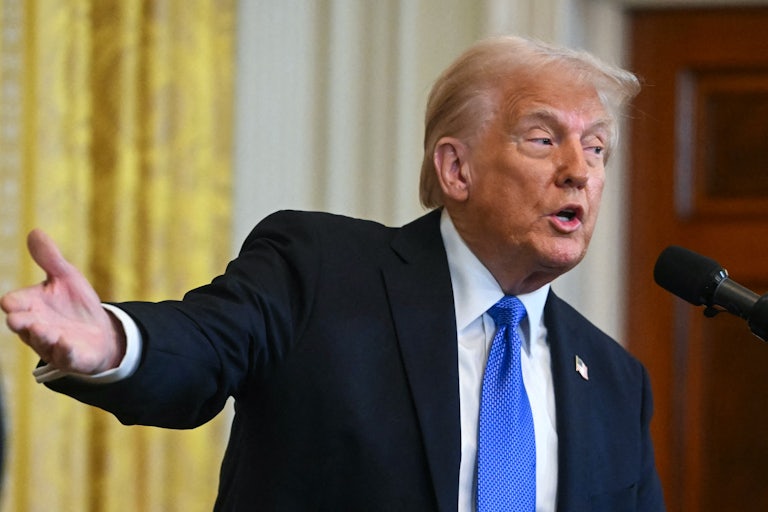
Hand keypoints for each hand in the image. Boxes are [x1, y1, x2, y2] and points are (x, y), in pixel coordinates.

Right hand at [0, 229, 125, 374]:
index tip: (10, 302)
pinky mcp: (71, 358)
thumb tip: (35, 231)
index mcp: (31, 306)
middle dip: (21, 322)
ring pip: (42, 342)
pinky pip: (66, 356)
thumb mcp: (67, 277)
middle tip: (18, 319)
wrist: (102, 333)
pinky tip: (66, 343)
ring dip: (42, 336)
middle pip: (23, 325)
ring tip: (44, 330)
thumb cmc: (76, 305)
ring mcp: (52, 345)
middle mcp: (36, 327)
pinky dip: (65, 350)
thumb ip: (50, 259)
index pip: (15, 303)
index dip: (13, 302)